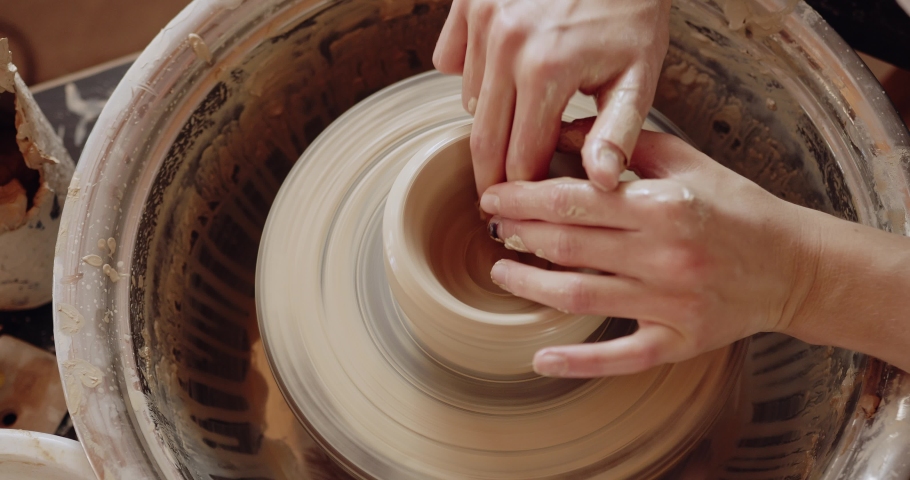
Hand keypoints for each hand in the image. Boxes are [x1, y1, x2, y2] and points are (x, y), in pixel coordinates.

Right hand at [433, 0, 671, 195]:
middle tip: (499, 196)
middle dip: (491, 176)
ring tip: (523, 118)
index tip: (530, 205)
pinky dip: (471, 75)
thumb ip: (617, 133)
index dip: (525, 189)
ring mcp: (482, 21)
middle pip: (484, 140)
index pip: (520, 159)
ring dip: (491, 120)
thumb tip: (599, 182)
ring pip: (469, 104)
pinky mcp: (470, 3)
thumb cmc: (630, 13)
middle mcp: (506, 47)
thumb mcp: (639, 74)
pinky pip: (451, 60)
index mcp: (547, 72)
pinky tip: (502, 74)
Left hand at [480, 131, 818, 376]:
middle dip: (517, 234)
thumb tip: (562, 134)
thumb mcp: (686, 161)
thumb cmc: (734, 206)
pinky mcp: (679, 341)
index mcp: (664, 204)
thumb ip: (624, 146)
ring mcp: (672, 303)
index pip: (575, 198)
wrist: (794, 265)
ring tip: (500, 272)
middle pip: (568, 245)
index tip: (493, 194)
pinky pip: (620, 356)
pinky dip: (577, 361)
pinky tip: (540, 358)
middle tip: (490, 226)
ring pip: (579, 296)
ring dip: (529, 285)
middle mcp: (665, 254)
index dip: (524, 197)